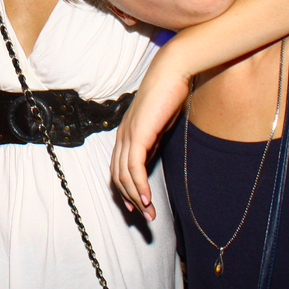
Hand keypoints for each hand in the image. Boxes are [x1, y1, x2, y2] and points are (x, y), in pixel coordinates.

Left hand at [110, 46, 192, 220]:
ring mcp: (127, 136)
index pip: (118, 168)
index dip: (125, 189)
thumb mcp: (158, 126)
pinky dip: (139, 185)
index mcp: (125, 135)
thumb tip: (150, 157)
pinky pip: (134, 166)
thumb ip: (152, 142)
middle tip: (145, 215)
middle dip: (130, 198)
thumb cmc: (167, 95)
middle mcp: (122, 137)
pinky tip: (147, 198)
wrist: (170, 73)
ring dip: (136, 197)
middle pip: (118, 176)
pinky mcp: (138, 135)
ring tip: (148, 212)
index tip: (136, 204)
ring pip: (124, 175)